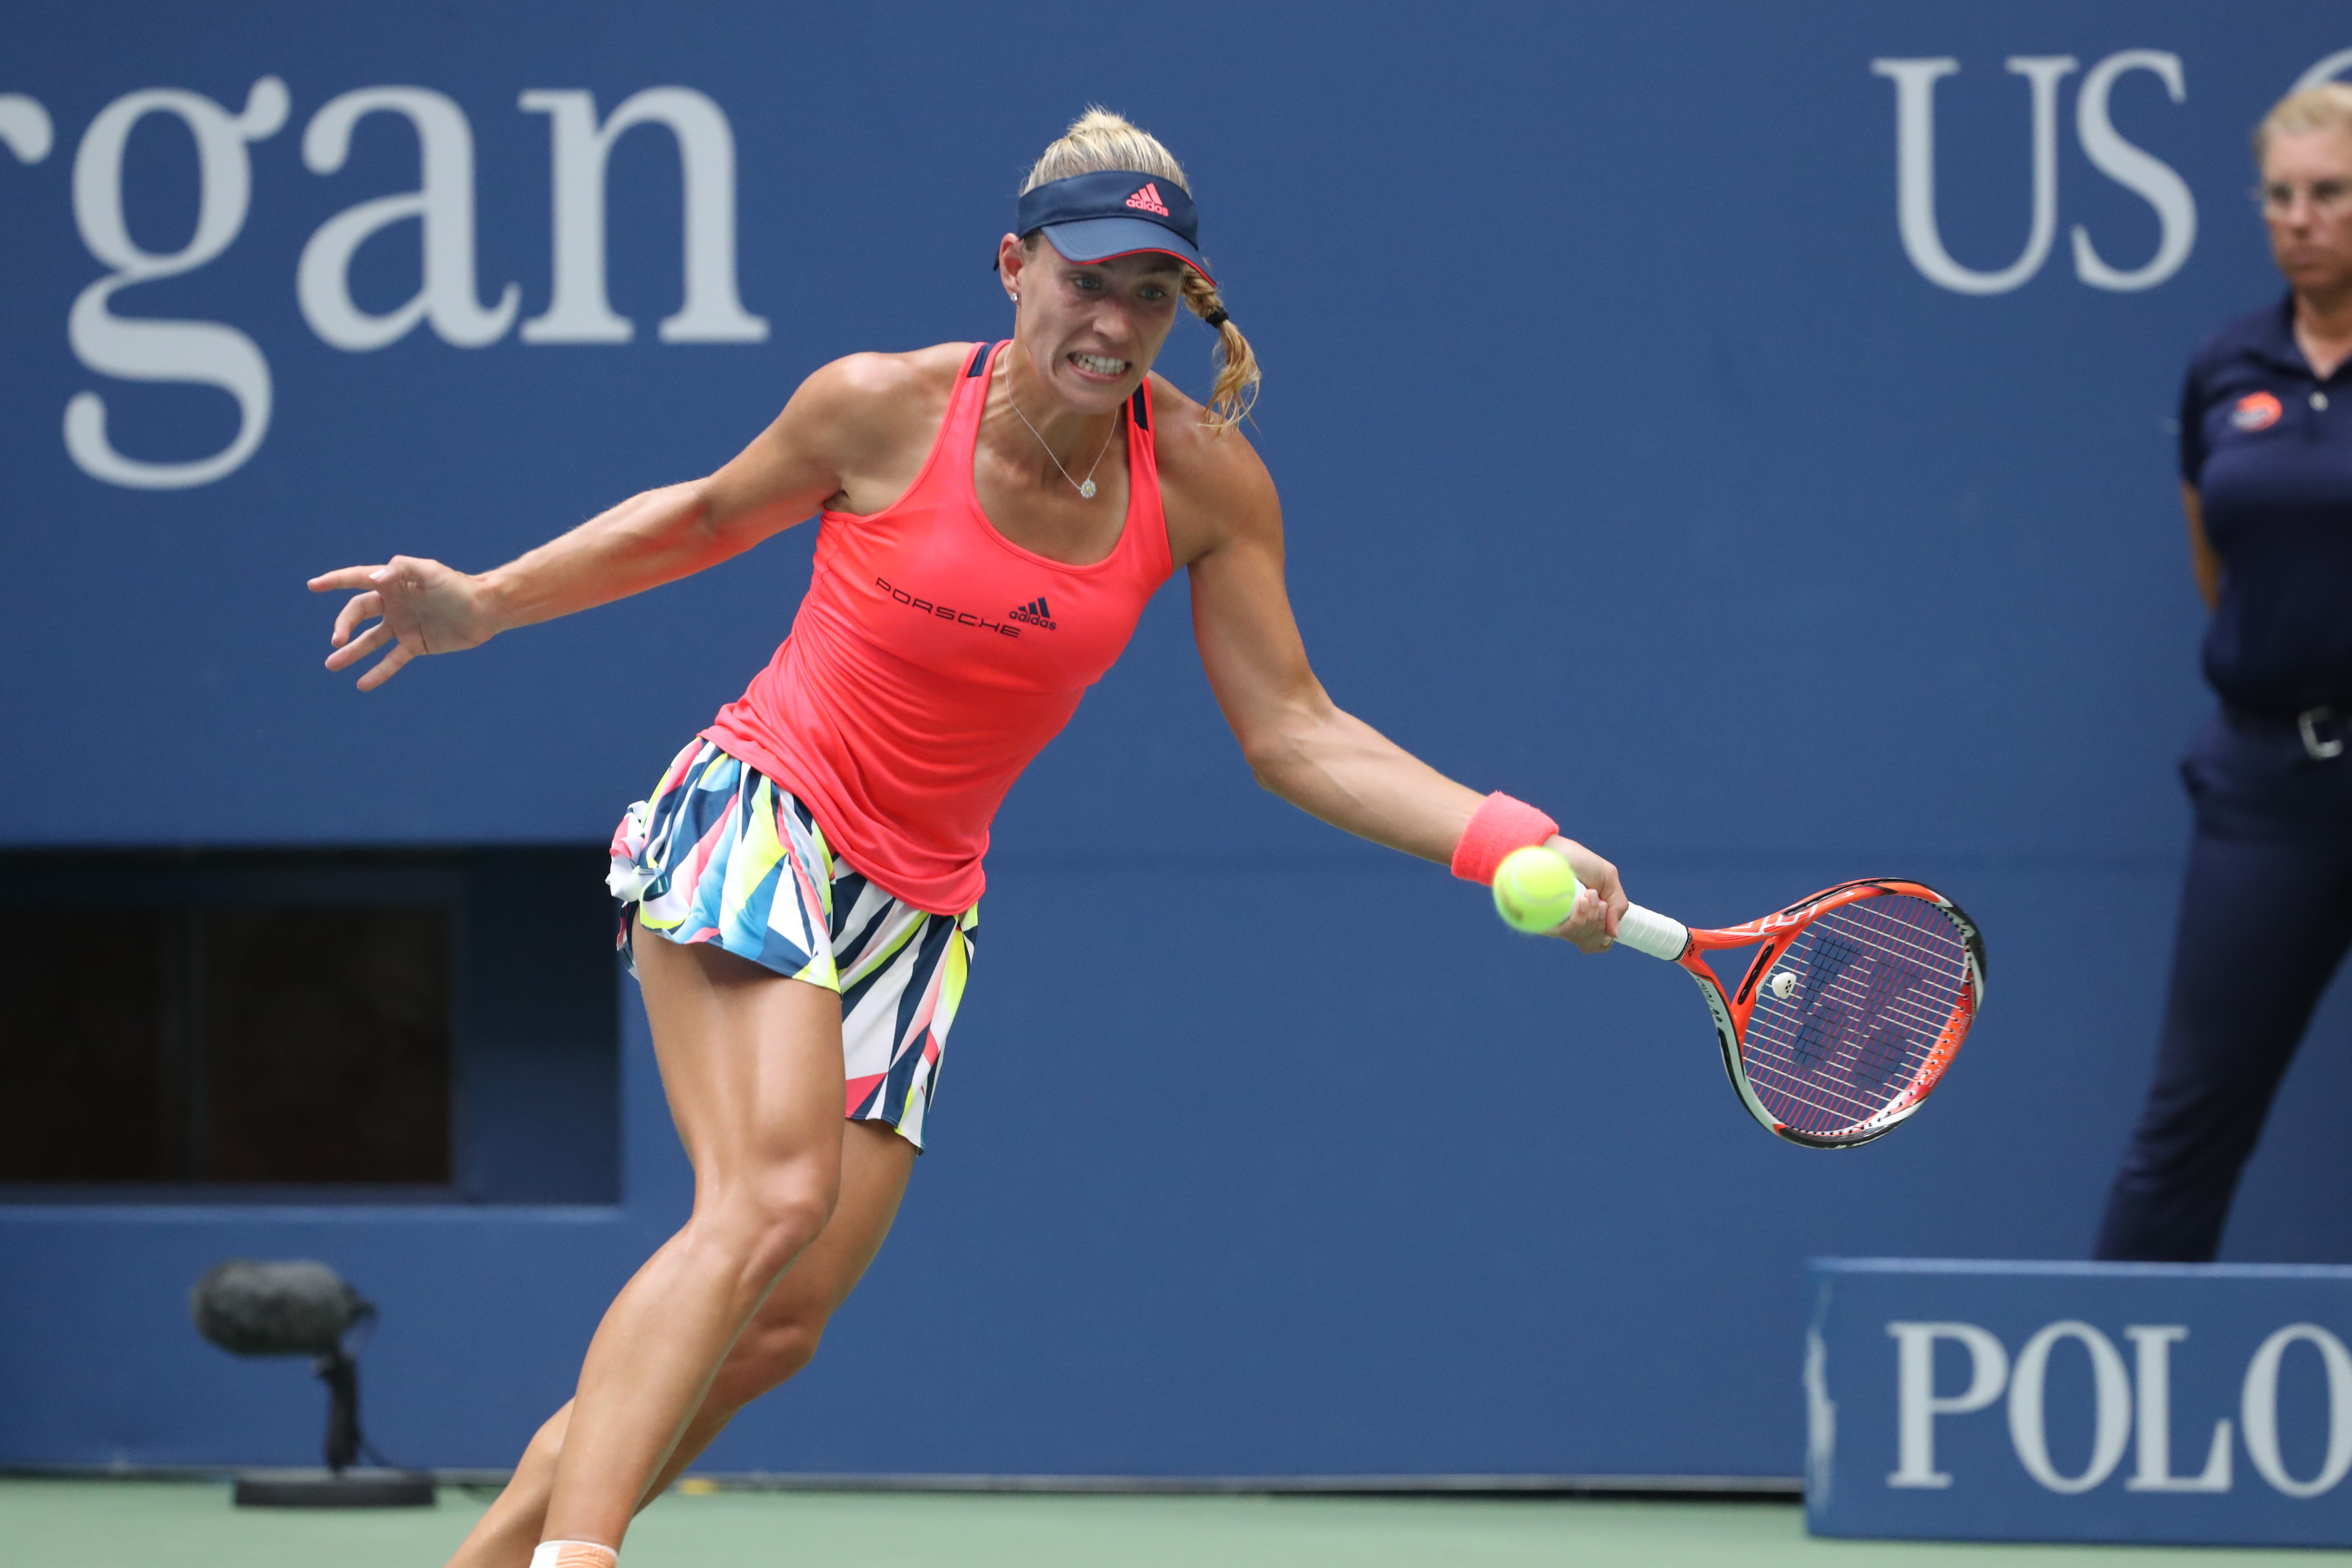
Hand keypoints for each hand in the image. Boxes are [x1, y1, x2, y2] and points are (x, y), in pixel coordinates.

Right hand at [309, 556, 493, 689]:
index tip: (313, 586)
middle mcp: (393, 604)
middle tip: (335, 640)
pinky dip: (378, 672)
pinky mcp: (414, 645)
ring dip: (351, 652)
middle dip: (344, 625)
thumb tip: (374, 578)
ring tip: (331, 665)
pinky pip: (391, 660)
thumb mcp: (430, 572)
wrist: (485, 610)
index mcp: (393, 582)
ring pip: (369, 640)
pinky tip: (362, 684)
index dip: (335, 581)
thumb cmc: (458, 586)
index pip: (357, 579)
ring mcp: (402, 625)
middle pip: (358, 613)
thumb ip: (401, 570)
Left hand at [1541, 835, 1627, 954]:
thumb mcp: (1609, 880)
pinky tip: (1581, 901)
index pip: (1600, 943)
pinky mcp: (1546, 922)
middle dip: (1601, 922)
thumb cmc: (1580, 862)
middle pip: (1593, 944)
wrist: (1555, 848)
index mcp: (1587, 918)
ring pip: (1582, 939)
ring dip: (1592, 916)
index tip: (1606, 910)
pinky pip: (1568, 932)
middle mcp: (1572, 924)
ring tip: (1588, 894)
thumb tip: (1614, 934)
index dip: (1607, 935)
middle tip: (1598, 900)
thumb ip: (1617, 905)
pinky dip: (1580, 918)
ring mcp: (1559, 924)